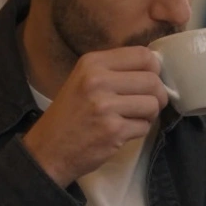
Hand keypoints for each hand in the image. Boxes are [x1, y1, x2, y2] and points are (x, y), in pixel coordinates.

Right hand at [22, 47, 168, 186]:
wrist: (47, 150)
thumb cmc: (71, 115)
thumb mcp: (84, 80)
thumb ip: (116, 71)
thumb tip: (156, 67)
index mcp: (92, 63)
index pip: (143, 55)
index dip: (154, 69)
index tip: (149, 82)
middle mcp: (98, 80)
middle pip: (152, 80)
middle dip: (157, 95)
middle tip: (146, 105)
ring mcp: (105, 106)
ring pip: (152, 104)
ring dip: (149, 115)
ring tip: (132, 118)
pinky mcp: (113, 130)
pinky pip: (145, 126)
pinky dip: (139, 131)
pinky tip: (122, 132)